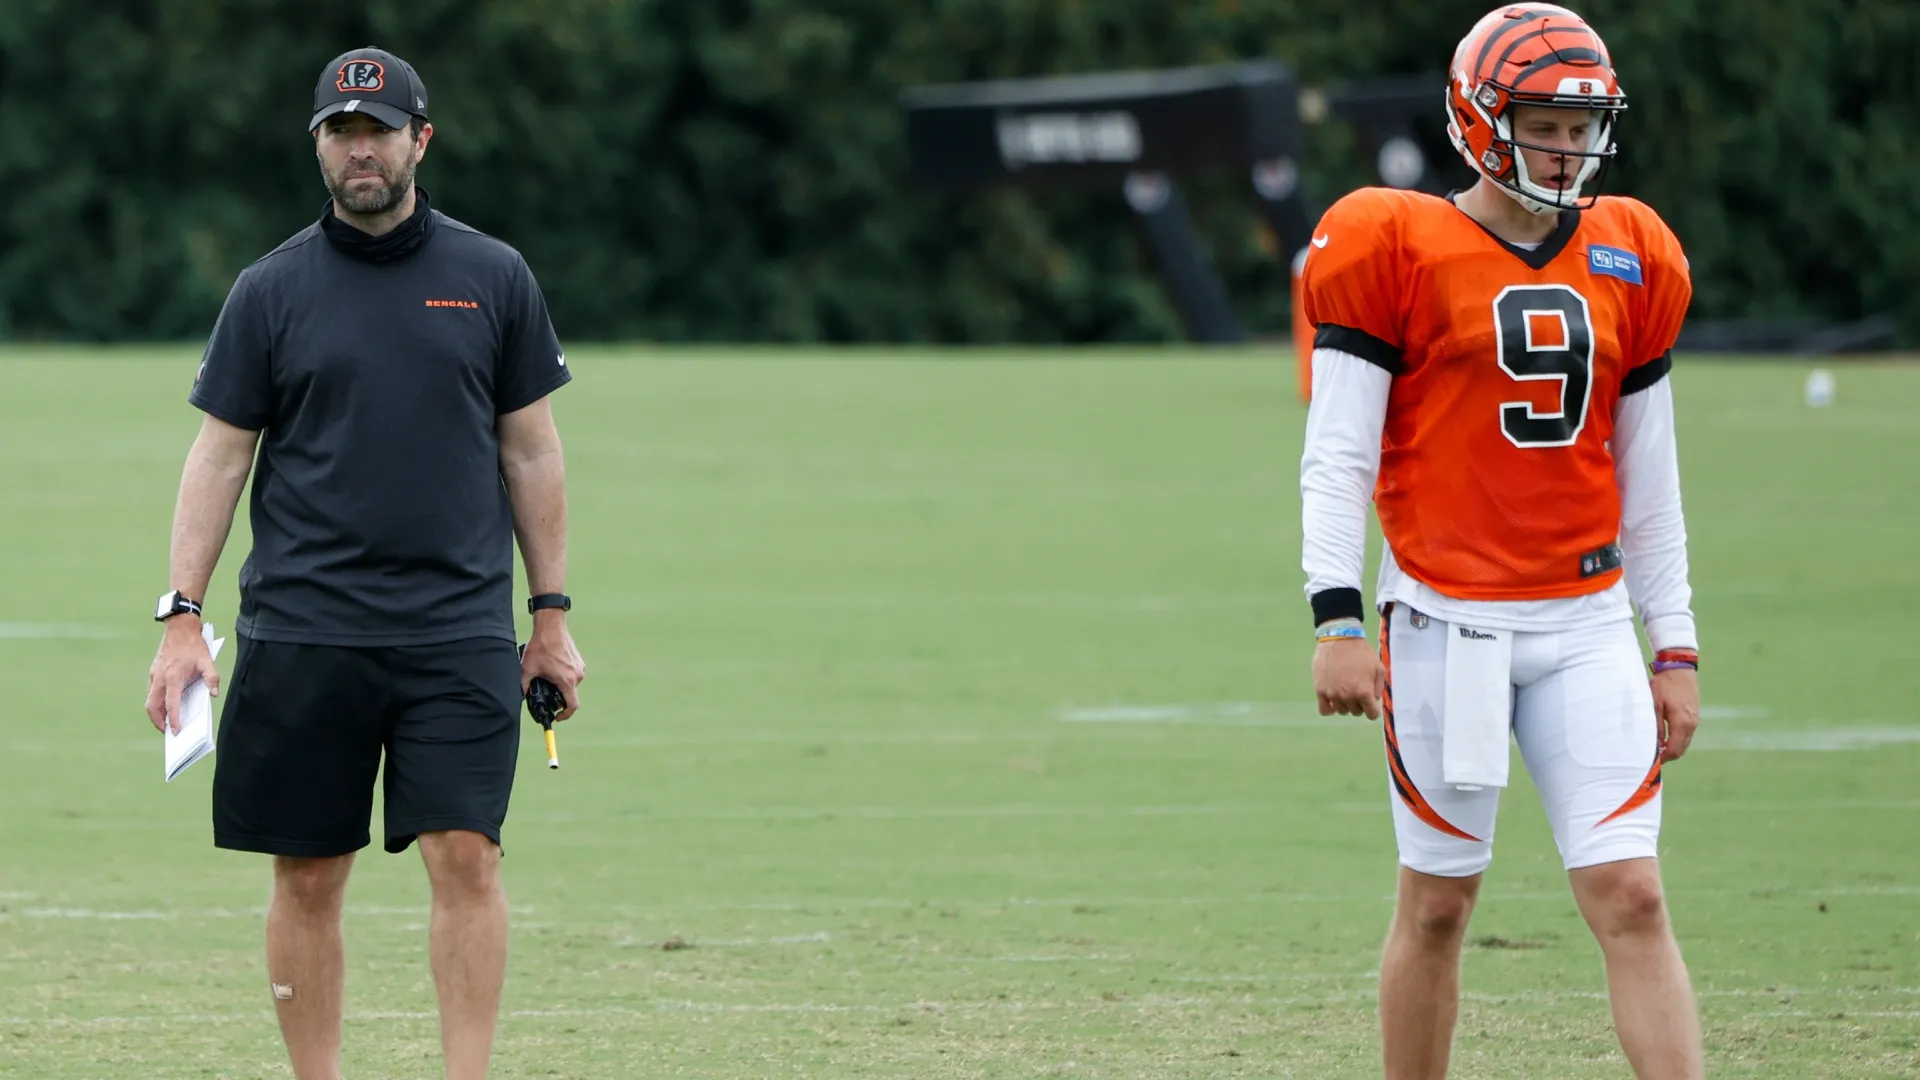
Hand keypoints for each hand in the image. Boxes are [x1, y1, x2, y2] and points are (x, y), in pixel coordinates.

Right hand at [145, 617, 217, 733]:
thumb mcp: (207, 661)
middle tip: (168, 732)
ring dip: (156, 713)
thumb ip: (212, 678)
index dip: (173, 720)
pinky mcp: (152, 672)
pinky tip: (165, 705)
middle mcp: (159, 678)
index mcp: (173, 677)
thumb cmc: (193, 645)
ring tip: (167, 722)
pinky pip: (151, 692)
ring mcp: (154, 675)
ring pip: (149, 700)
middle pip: (152, 707)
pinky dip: (155, 702)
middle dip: (158, 722)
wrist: (179, 628)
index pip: (171, 705)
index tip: (176, 731)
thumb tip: (214, 694)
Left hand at [521, 613, 585, 720]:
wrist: (551, 627)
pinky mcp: (579, 661)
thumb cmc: (541, 646)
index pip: (572, 706)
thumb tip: (520, 696)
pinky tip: (553, 667)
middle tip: (545, 691)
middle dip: (558, 696)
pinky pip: (573, 674)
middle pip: (569, 694)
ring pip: (571, 684)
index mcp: (566, 681)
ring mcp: (580, 667)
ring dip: (561, 685)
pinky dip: (564, 675)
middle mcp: (577, 676)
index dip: (565, 715)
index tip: (557, 716)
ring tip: (548, 676)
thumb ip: (523, 685)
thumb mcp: (527, 668)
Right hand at [1313, 638, 1386, 719]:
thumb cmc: (1361, 652)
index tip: (1371, 702)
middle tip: (1357, 690)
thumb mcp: (1378, 667)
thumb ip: (1378, 687)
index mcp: (1364, 692)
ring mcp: (1332, 695)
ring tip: (1345, 690)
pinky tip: (1333, 700)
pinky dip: (1330, 708)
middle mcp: (1348, 697)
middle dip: (1360, 704)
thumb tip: (1373, 700)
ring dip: (1345, 704)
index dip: (1373, 709)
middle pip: (1356, 712)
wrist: (1338, 638)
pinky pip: (1324, 710)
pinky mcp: (1320, 691)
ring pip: (1342, 711)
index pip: (1372, 715)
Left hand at [1651, 666, 1699, 761]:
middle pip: (1682, 748)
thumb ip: (1656, 727)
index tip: (1652, 760)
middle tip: (1653, 756)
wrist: (1679, 667)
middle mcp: (1692, 724)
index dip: (1664, 758)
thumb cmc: (1664, 685)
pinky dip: (1678, 738)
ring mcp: (1696, 719)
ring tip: (1657, 746)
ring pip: (1685, 741)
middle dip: (1669, 755)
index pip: (1675, 750)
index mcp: (1682, 723)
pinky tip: (1665, 735)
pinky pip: (1687, 733)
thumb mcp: (1655, 705)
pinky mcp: (1695, 714)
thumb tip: (1656, 745)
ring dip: (1673, 746)